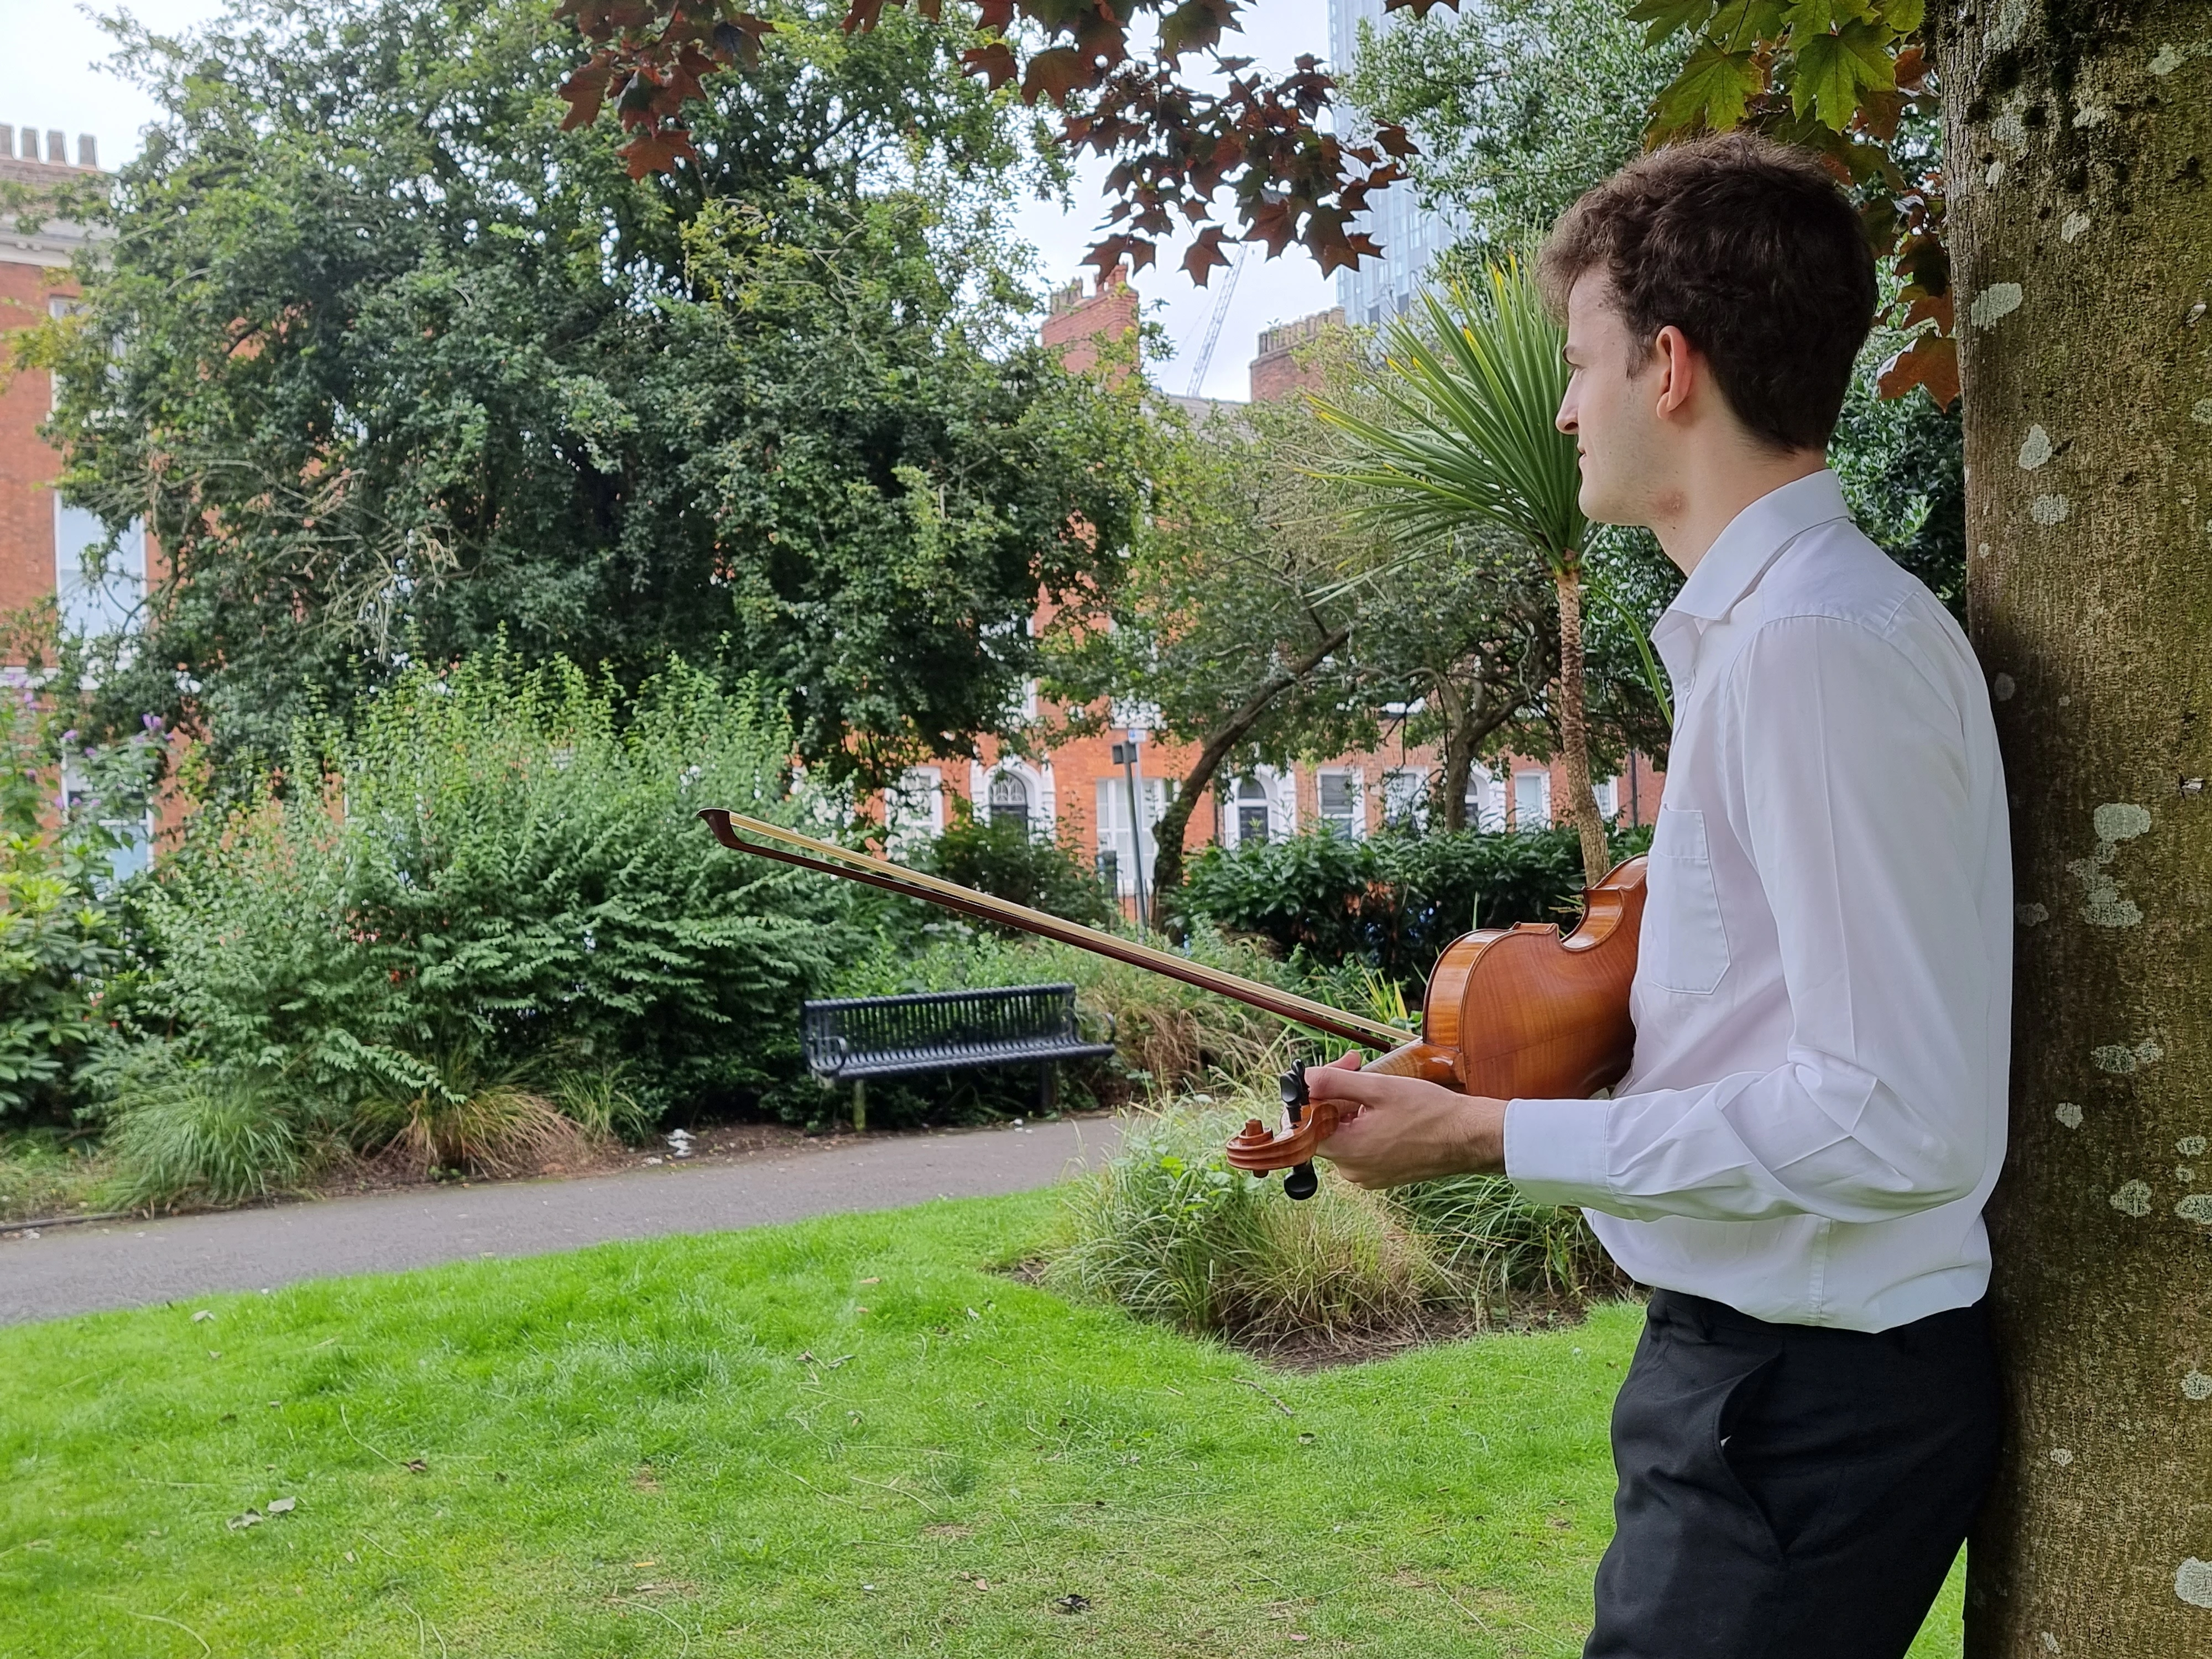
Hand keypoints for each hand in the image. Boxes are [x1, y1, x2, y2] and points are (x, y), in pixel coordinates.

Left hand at [1304, 1051, 1508, 1188]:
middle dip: (1335, 1092)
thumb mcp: (1379, 1088)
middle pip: (1324, 1126)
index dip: (1311, 1094)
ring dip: (1351, 1105)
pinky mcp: (1381, 1174)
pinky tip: (1384, 1107)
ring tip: (1375, 1084)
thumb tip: (1303, 1078)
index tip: (1328, 1072)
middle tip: (1356, 1064)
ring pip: (1343, 1134)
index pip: (1305, 1124)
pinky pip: (1361, 1145)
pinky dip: (1365, 1123)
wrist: (1469, 1138)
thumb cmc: (1430, 1113)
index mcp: (1347, 1151)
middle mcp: (1351, 1170)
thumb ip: (1335, 1082)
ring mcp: (1367, 1175)